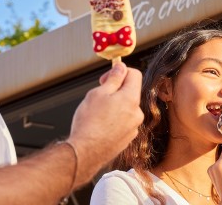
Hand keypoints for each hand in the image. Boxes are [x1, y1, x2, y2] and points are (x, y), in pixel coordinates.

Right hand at [67, 62, 143, 187]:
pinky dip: (114, 120)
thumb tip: (120, 68)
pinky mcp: (127, 139)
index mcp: (131, 99)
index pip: (135, 74)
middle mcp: (137, 113)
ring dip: (114, 106)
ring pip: (126, 108)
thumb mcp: (98, 93)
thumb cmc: (89, 123)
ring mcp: (133, 128)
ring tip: (97, 113)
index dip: (120, 72)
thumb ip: (113, 79)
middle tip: (99, 95)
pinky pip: (123, 123)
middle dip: (116, 90)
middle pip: (130, 92)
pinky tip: (100, 125)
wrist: (85, 153)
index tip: (107, 78)